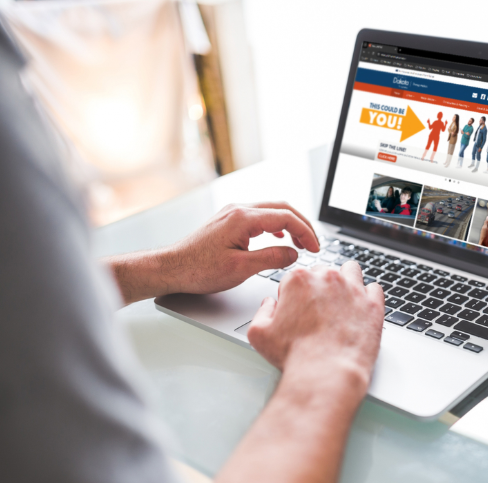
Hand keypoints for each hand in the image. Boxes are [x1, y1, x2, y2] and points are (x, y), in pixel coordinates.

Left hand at [107, 202, 320, 303]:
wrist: (172, 268)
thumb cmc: (199, 269)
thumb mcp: (241, 269)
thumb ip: (272, 258)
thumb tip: (293, 253)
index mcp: (243, 219)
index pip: (286, 217)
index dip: (306, 232)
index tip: (315, 249)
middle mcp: (237, 210)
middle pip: (282, 207)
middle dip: (302, 225)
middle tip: (314, 245)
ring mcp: (232, 213)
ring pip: (271, 210)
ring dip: (290, 225)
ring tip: (300, 243)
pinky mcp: (228, 221)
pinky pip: (260, 216)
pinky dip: (276, 225)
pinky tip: (279, 238)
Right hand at [247, 260, 383, 379]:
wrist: (327, 373)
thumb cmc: (295, 355)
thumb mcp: (259, 333)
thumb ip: (262, 311)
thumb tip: (270, 303)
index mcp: (298, 279)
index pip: (296, 277)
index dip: (295, 294)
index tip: (298, 310)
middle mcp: (327, 279)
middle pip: (323, 273)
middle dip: (320, 287)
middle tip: (319, 310)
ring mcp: (353, 290)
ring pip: (351, 271)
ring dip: (346, 281)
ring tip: (342, 302)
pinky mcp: (374, 305)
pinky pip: (375, 288)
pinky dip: (369, 296)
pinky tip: (362, 308)